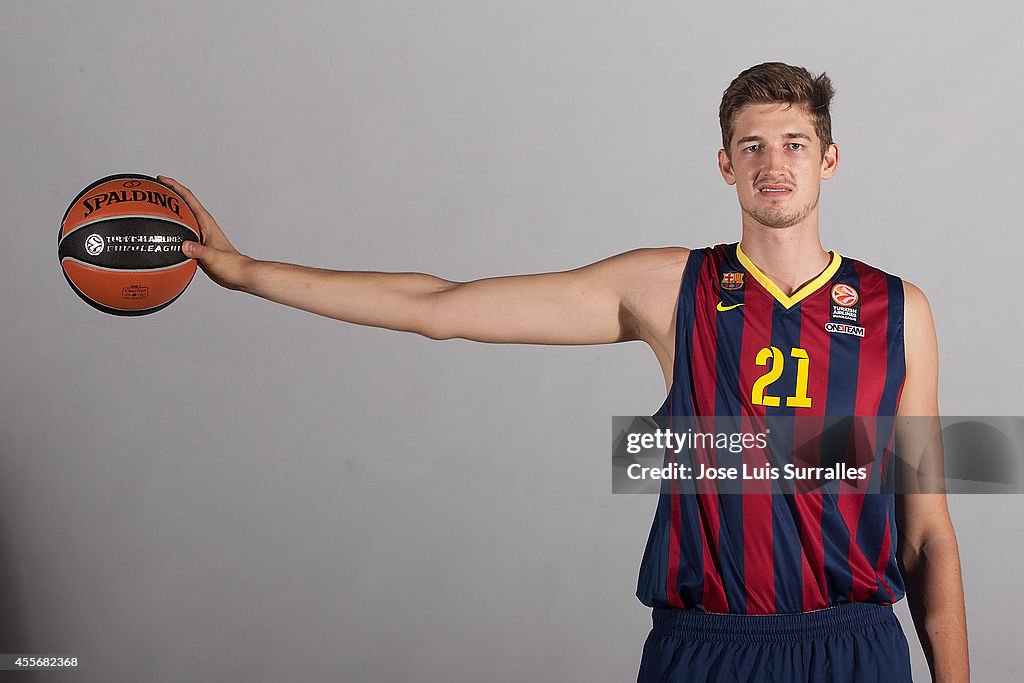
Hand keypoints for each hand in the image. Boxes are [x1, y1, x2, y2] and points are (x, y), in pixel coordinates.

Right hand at [158, 175, 252, 290]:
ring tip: (149, 211)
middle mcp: (201, 226)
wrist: (238, 275)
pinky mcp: (196, 246)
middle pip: (181, 205)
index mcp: (206, 222)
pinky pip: (179, 234)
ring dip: (167, 214)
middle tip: (150, 192)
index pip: (188, 198)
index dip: (174, 186)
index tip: (160, 179)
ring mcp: (198, 235)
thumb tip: (184, 246)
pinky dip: (169, 233)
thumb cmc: (231, 265)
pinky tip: (159, 239)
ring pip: (180, 220)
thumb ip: (199, 252)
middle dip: (167, 196)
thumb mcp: (213, 257)